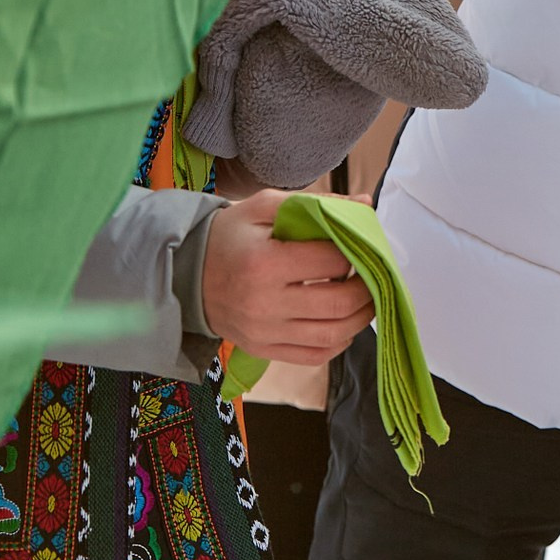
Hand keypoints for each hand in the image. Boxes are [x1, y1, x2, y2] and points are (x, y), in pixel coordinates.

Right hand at [200, 188, 372, 363]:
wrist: (185, 275)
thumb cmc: (229, 237)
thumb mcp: (264, 207)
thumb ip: (316, 204)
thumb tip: (364, 205)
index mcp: (265, 263)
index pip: (330, 261)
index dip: (356, 252)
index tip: (361, 246)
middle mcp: (265, 303)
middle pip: (338, 303)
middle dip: (367, 288)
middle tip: (374, 274)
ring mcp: (264, 332)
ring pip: (332, 334)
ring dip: (361, 318)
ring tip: (367, 299)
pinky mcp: (263, 349)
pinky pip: (314, 356)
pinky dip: (339, 342)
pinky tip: (346, 324)